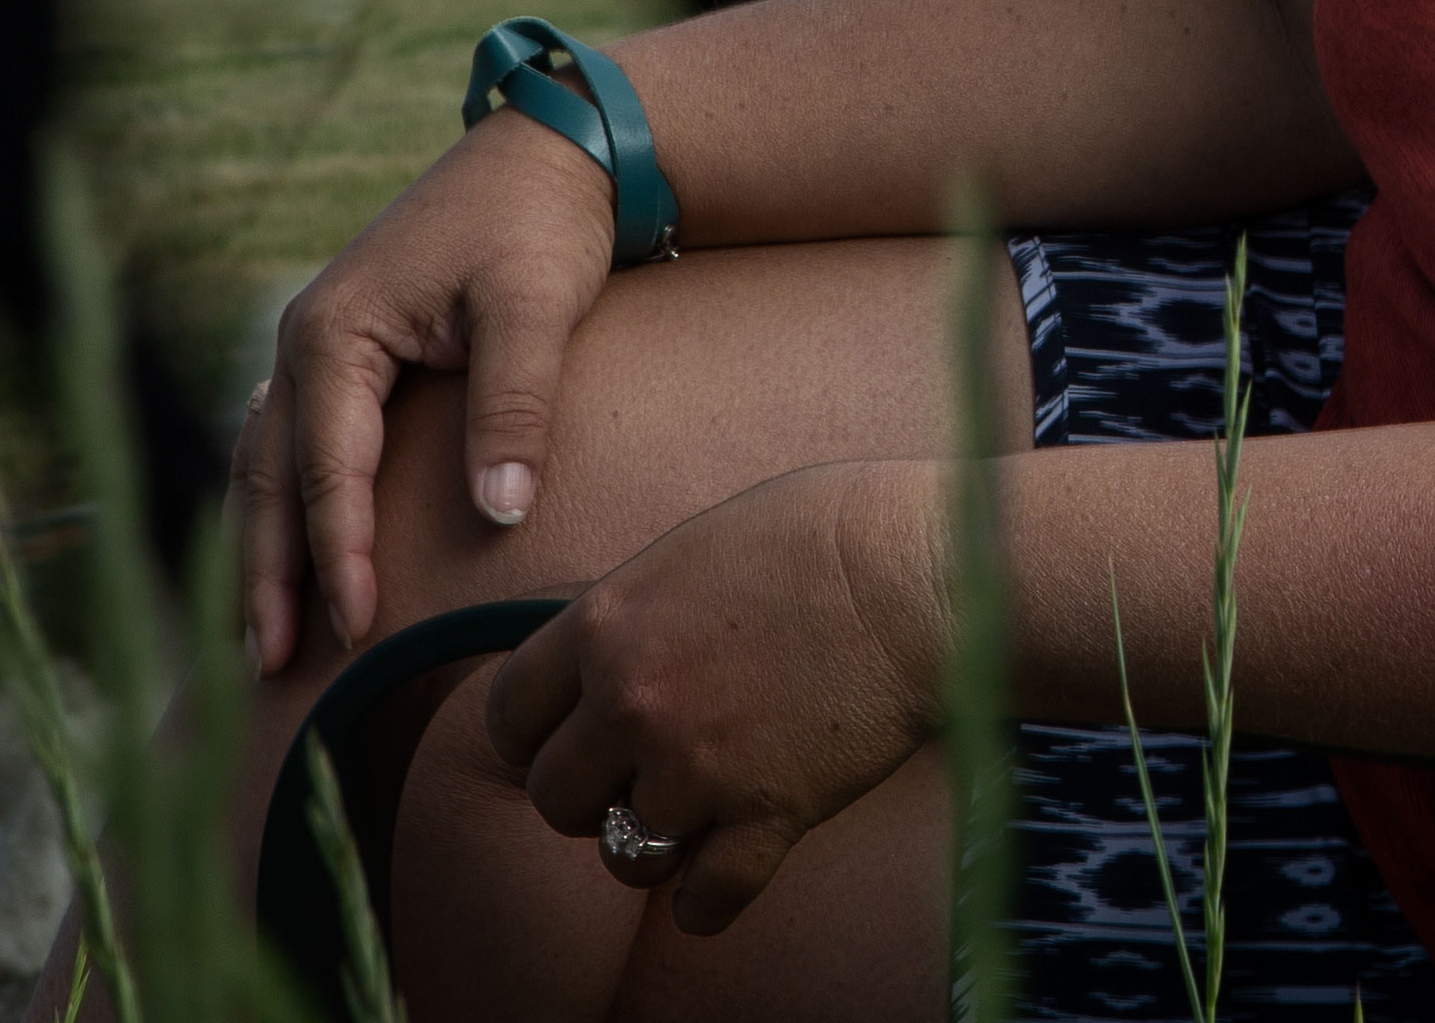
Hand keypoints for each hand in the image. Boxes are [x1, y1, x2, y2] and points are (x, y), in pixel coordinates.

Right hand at [236, 108, 620, 672]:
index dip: (340, 555)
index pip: (330, 470)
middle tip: (268, 668)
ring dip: (264, 547)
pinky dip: (285, 500)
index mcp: (336, 333)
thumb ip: (513, 409)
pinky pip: (292, 440)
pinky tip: (285, 546)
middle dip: (267, 575)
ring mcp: (318, 343)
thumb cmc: (543, 223)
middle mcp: (306, 340)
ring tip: (264, 636)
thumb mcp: (534, 309)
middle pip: (272, 479)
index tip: (356, 629)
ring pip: (269, 464)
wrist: (553, 149)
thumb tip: (501, 514)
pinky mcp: (348, 348)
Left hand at [484, 458, 951, 935]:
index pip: (509, 714)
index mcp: (608, 623)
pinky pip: (702, 901)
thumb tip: (605, 655)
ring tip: (694, 810)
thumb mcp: (697, 544)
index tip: (562, 739)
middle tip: (636, 775)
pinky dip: (709, 898)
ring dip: (654, 841)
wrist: (924, 573)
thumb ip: (635, 609)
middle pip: (555, 799)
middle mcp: (634, 702)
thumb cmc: (826, 533)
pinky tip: (727, 868)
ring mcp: (699, 767)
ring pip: (624, 856)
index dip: (532, 735)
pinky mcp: (768, 816)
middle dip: (591, 795)